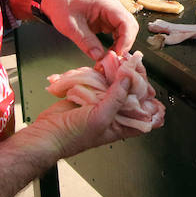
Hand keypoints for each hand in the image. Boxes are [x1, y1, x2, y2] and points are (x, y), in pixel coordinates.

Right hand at [32, 70, 149, 159]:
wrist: (46, 134)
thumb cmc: (73, 137)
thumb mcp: (100, 119)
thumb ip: (116, 98)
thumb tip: (129, 78)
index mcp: (123, 124)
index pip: (145, 110)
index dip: (149, 96)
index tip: (147, 80)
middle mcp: (115, 112)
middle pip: (132, 91)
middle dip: (133, 76)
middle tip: (133, 63)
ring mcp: (102, 101)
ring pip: (117, 82)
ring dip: (119, 70)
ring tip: (123, 59)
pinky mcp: (89, 93)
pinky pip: (100, 78)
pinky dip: (103, 69)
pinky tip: (106, 62)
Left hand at [41, 0, 138, 60]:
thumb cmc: (62, 6)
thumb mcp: (70, 26)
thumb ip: (85, 41)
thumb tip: (99, 57)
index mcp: (106, 4)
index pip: (126, 22)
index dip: (125, 39)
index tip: (117, 54)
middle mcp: (113, 7)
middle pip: (130, 26)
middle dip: (125, 44)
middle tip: (114, 58)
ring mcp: (112, 13)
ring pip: (127, 30)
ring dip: (121, 44)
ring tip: (110, 57)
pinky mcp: (108, 19)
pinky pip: (119, 32)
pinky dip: (116, 43)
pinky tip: (108, 51)